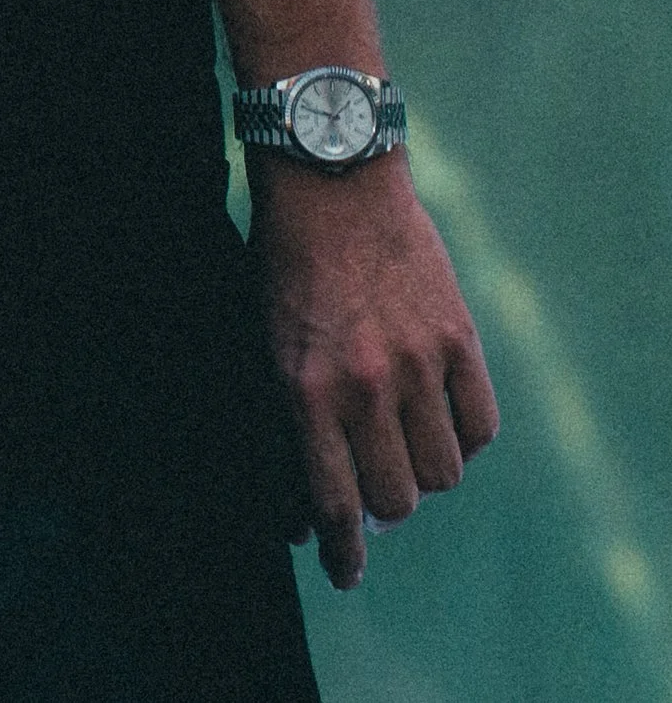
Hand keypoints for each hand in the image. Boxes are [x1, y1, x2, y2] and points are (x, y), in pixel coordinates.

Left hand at [253, 156, 498, 587]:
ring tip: (408, 443)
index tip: (344, 573)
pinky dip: (465, 435)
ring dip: (426, 471)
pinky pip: (481, 425)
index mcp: (306, 387)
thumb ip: (289, 417)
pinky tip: (443, 417)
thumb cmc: (284, 258)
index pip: (334, 502)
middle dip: (384, 505)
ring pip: (444, 471)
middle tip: (375, 486)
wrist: (330, 174)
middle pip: (399, 498)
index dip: (342, 553)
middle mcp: (366, 382)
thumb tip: (305, 500)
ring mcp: (418, 360)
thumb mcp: (266, 339)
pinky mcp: (458, 336)